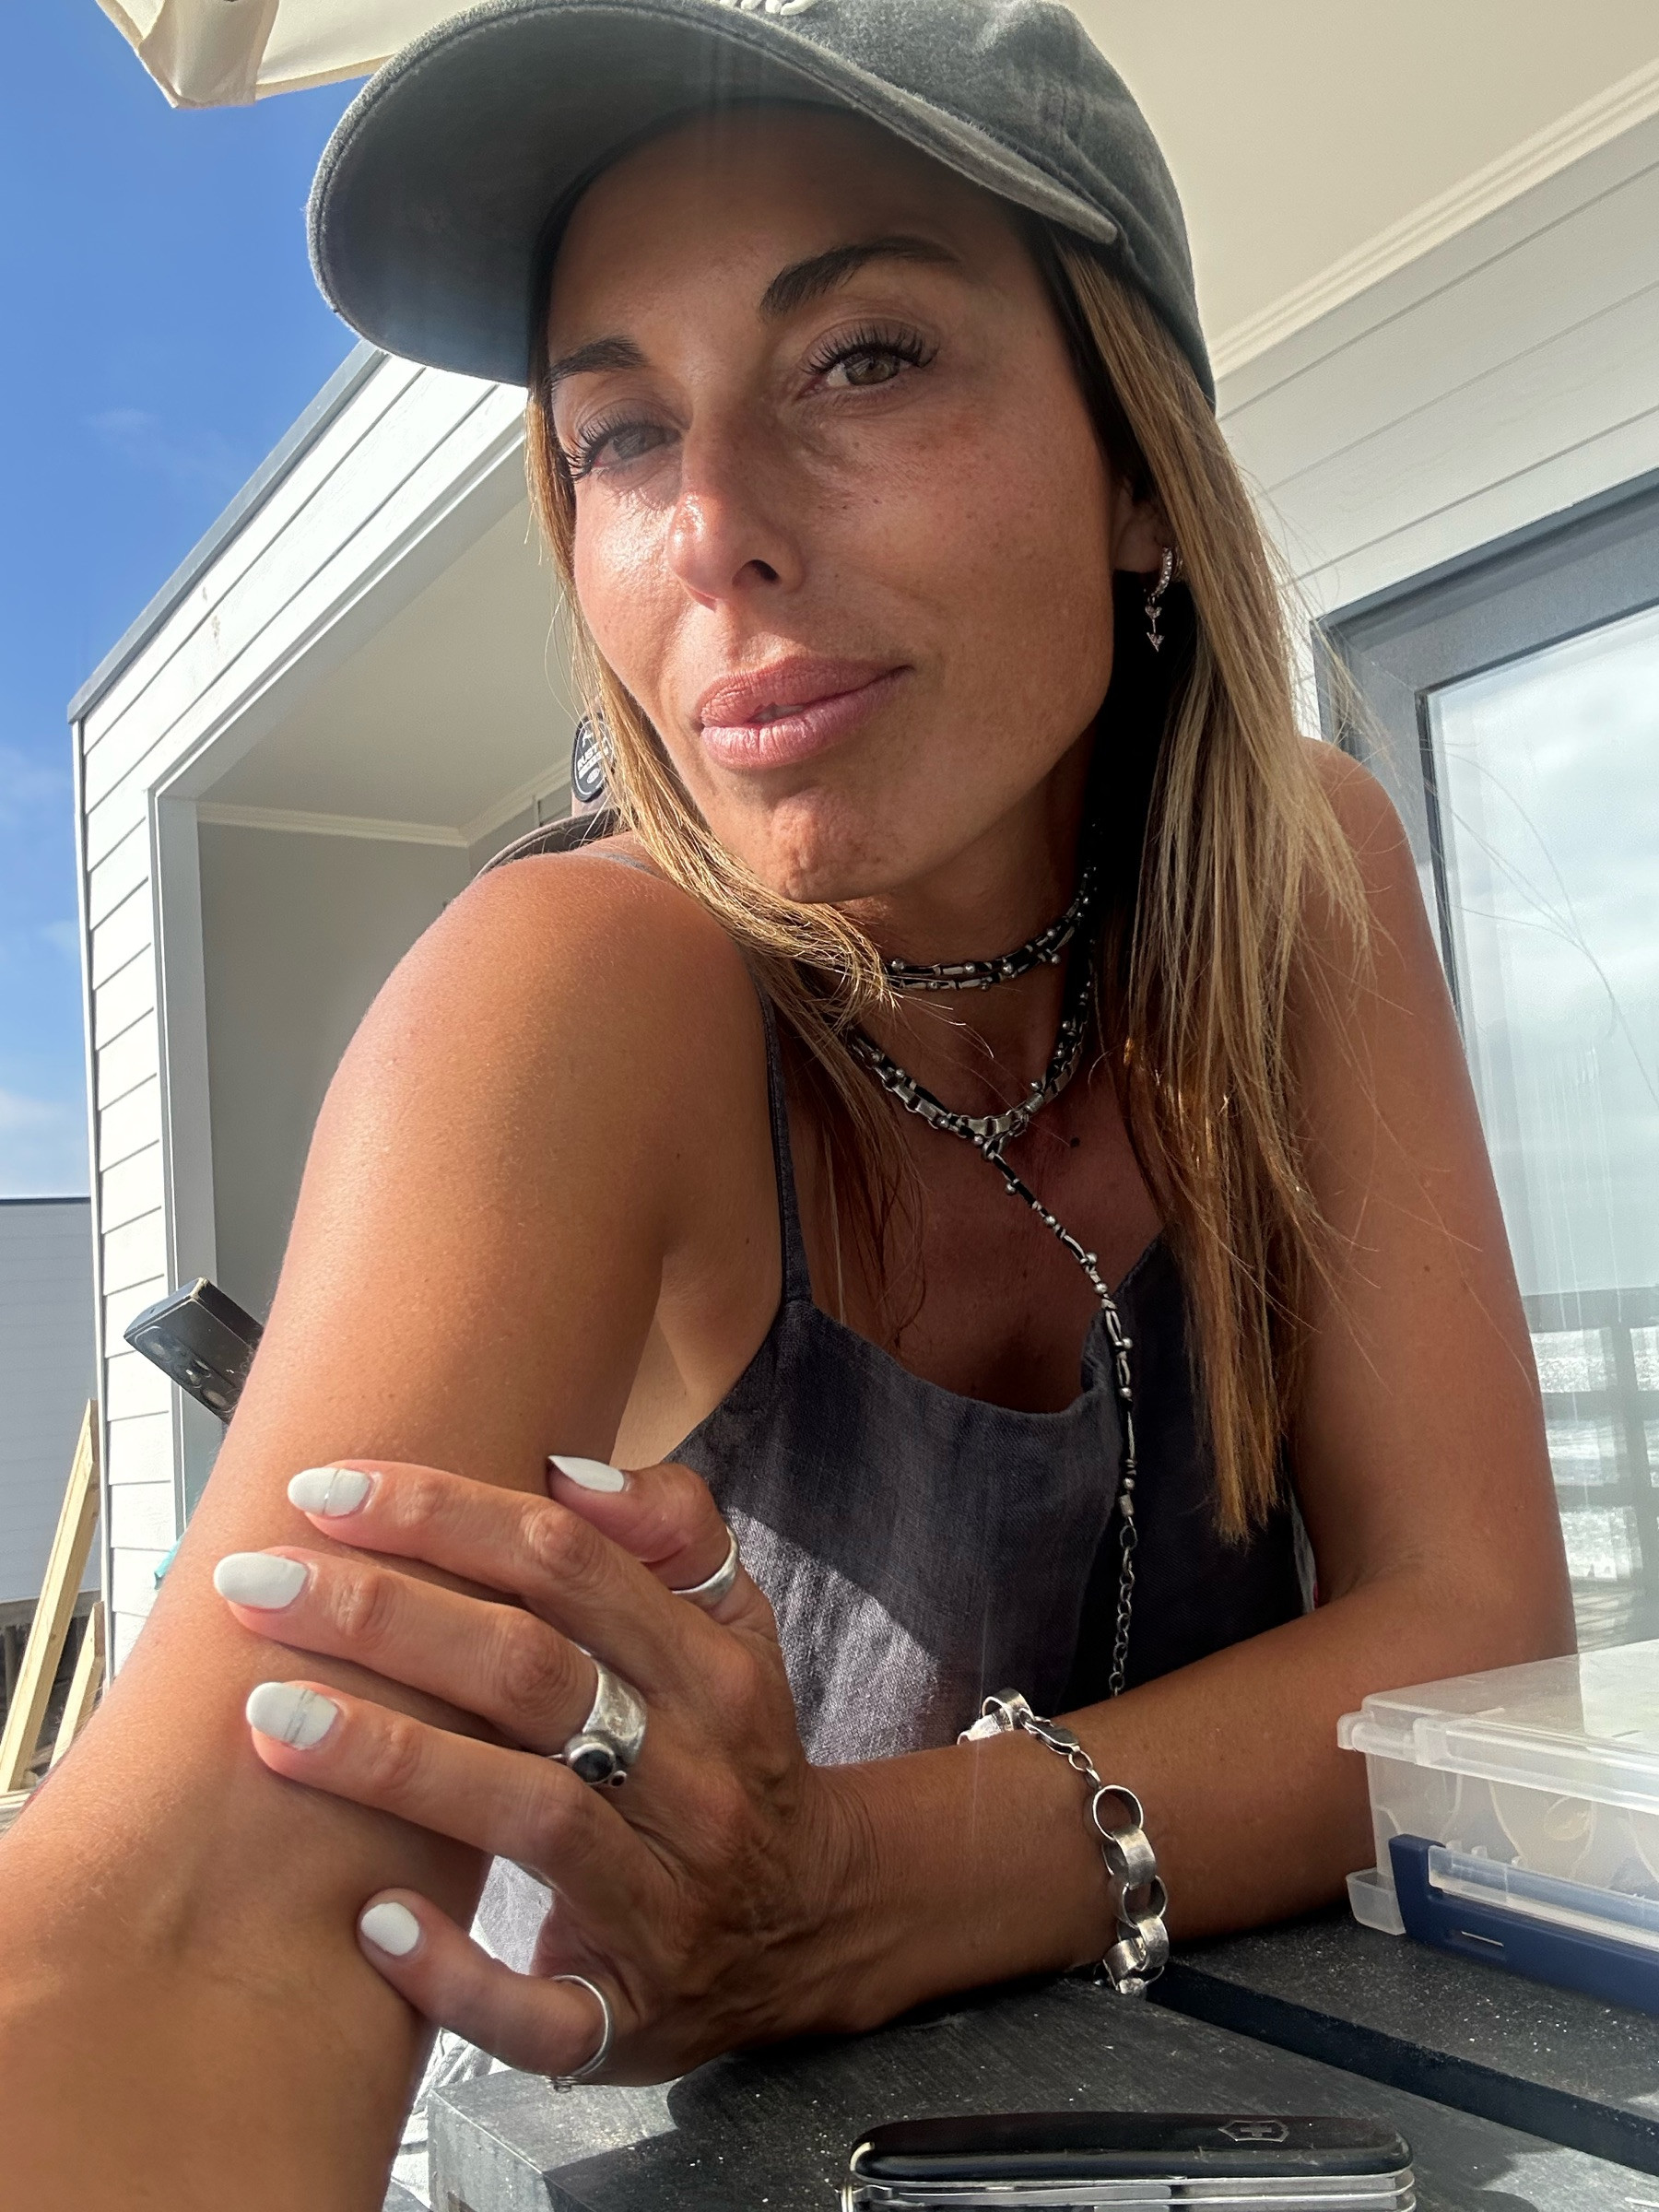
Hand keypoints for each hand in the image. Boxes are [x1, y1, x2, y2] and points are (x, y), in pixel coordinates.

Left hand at [212, 1457, 868, 2082]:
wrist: (809, 1927)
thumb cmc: (731, 1751)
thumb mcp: (736, 1627)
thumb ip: (672, 1529)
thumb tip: (562, 1470)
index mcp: (715, 1674)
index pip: (570, 1565)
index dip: (444, 1515)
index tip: (324, 1488)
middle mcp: (697, 1780)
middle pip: (534, 1674)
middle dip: (386, 1617)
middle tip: (257, 1579)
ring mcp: (665, 1904)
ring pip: (530, 1817)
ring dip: (394, 1762)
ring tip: (270, 1717)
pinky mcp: (625, 2015)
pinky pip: (538, 2012)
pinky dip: (452, 1973)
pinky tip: (370, 1923)